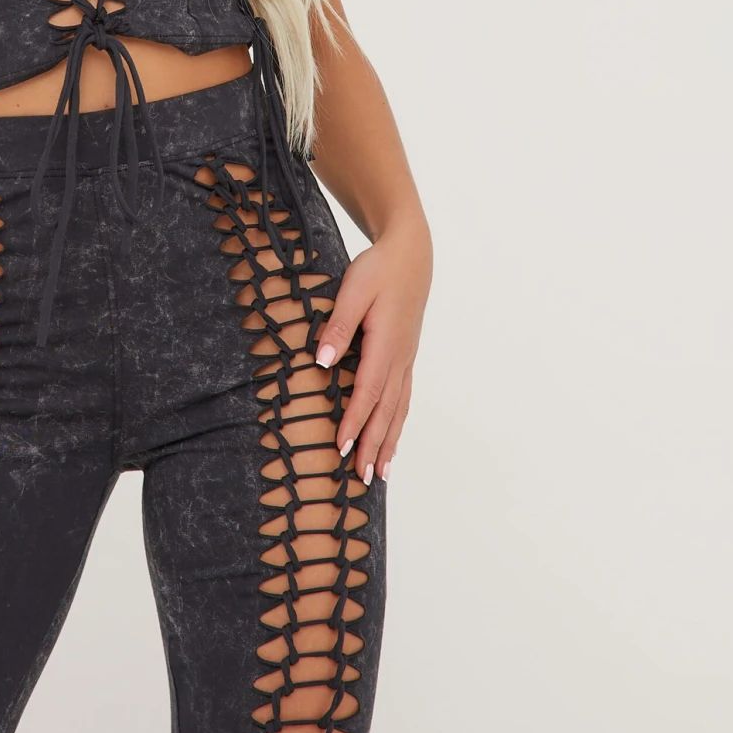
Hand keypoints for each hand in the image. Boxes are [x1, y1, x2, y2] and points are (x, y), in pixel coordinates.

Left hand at [314, 215, 431, 483]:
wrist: (410, 255)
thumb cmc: (378, 270)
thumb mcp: (352, 291)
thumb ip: (337, 327)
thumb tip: (321, 362)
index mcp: (385, 344)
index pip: (367, 391)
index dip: (355, 421)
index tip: (342, 447)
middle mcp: (399, 357)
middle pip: (386, 409)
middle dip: (374, 444)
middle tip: (363, 476)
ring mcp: (406, 358)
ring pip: (398, 408)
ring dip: (389, 440)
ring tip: (382, 472)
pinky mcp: (407, 355)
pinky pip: (404, 397)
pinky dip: (398, 421)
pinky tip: (393, 436)